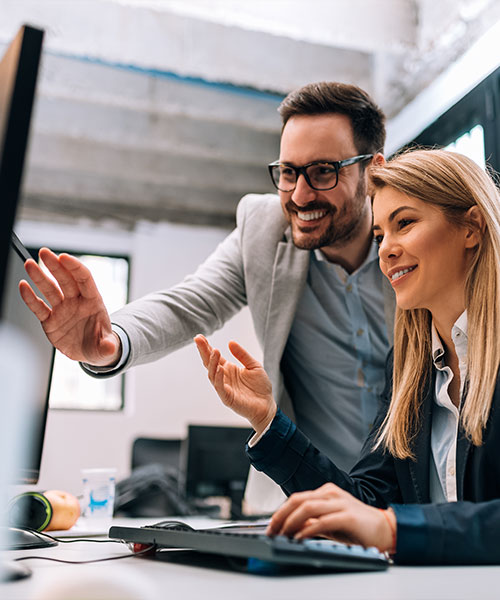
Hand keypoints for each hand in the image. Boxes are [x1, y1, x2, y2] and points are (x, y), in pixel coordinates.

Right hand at [19, 248, 120, 365]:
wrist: (90, 353)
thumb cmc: (101, 344)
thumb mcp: (107, 347)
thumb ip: (108, 347)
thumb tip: (110, 349)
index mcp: (93, 302)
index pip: (85, 279)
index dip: (75, 268)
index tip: (64, 257)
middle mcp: (76, 302)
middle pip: (65, 280)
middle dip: (55, 265)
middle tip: (44, 252)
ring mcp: (62, 310)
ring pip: (50, 290)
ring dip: (39, 277)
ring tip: (30, 264)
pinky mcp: (50, 320)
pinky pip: (39, 307)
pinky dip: (30, 297)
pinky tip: (23, 286)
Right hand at [194, 334, 276, 434]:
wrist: (267, 406)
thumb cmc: (260, 387)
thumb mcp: (254, 365)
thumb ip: (242, 355)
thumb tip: (230, 342)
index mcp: (228, 369)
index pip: (214, 357)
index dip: (206, 347)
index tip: (199, 337)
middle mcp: (223, 377)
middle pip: (209, 363)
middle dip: (203, 351)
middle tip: (198, 340)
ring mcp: (224, 388)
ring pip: (212, 375)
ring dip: (212, 363)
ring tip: (215, 351)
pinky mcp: (227, 398)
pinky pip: (220, 388)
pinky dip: (218, 378)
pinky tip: (219, 368)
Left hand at [267, 483, 395, 553]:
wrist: (385, 529)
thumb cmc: (358, 527)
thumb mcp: (329, 523)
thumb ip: (312, 522)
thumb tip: (292, 527)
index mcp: (326, 493)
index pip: (296, 498)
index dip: (280, 512)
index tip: (272, 527)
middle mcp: (331, 494)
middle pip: (298, 500)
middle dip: (281, 516)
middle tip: (272, 531)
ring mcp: (339, 503)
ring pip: (307, 507)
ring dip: (291, 522)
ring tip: (283, 535)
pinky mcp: (347, 516)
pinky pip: (322, 521)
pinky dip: (308, 530)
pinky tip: (300, 538)